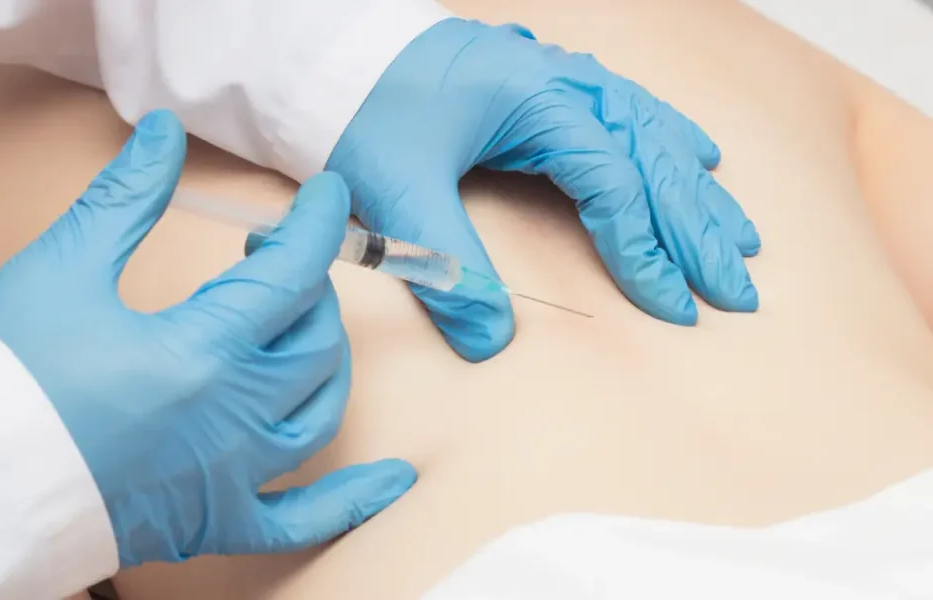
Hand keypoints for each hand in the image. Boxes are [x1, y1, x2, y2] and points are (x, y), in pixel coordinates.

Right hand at [0, 110, 415, 565]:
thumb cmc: (5, 383)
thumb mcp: (60, 271)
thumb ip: (125, 199)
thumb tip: (165, 133)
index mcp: (202, 351)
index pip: (293, 274)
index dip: (317, 225)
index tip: (327, 195)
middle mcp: (235, 417)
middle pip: (315, 338)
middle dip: (308, 287)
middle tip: (270, 261)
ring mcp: (233, 476)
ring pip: (321, 410)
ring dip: (327, 360)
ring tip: (304, 330)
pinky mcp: (218, 522)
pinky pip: (303, 520)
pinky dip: (351, 500)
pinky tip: (393, 480)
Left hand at [328, 18, 759, 361]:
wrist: (335, 58)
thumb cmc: (363, 110)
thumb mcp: (397, 190)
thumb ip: (445, 264)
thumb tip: (490, 340)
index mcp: (534, 100)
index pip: (611, 182)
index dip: (645, 248)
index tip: (671, 304)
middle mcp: (562, 83)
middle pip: (652, 157)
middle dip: (698, 226)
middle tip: (737, 286)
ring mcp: (560, 78)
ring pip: (652, 132)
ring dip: (696, 187)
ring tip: (739, 235)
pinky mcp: (548, 87)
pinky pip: (630, 110)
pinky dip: (671, 138)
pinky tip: (701, 156)